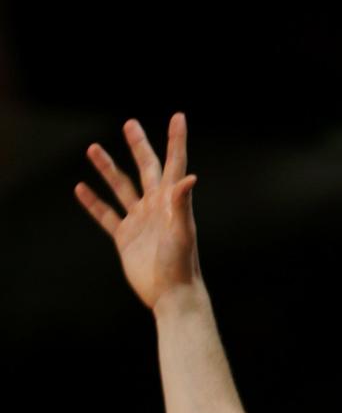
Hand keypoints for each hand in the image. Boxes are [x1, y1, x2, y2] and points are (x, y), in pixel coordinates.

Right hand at [76, 114, 199, 309]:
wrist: (171, 295)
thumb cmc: (181, 264)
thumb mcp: (182, 231)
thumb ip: (182, 202)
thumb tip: (189, 176)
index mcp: (171, 201)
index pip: (173, 163)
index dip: (176, 140)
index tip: (179, 117)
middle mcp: (155, 207)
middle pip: (146, 168)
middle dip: (138, 146)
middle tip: (130, 124)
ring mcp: (140, 221)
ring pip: (121, 187)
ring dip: (108, 169)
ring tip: (93, 148)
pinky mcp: (126, 238)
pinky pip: (106, 215)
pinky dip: (93, 202)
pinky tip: (81, 188)